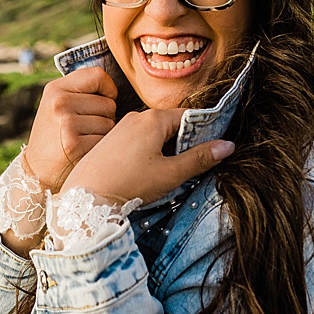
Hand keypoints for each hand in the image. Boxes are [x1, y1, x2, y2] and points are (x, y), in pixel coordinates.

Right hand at [22, 67, 118, 191]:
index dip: (108, 89)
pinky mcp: (74, 144)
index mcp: (55, 89)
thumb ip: (80, 92)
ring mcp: (66, 123)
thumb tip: (116, 87)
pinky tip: (85, 152)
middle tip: (85, 129)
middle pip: (108, 103)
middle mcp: (59, 102)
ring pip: (110, 123)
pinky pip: (106, 140)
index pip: (98, 76)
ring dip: (104, 134)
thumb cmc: (54, 136)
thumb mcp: (57, 106)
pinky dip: (101, 148)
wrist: (36, 172)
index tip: (104, 100)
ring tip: (84, 140)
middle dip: (105, 117)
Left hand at [61, 108, 234, 206]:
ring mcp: (121, 127)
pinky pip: (138, 139)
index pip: (190, 117)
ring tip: (170, 171)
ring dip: (167, 148)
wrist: (86, 196)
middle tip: (192, 165)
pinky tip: (148, 170)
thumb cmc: (129, 183)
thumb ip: (200, 158)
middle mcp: (136, 117)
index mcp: (153, 119)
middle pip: (172, 124)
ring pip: (155, 133)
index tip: (213, 149)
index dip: (205, 132)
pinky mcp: (110, 140)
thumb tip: (227, 146)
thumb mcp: (171, 173)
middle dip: (185, 142)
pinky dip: (150, 151)